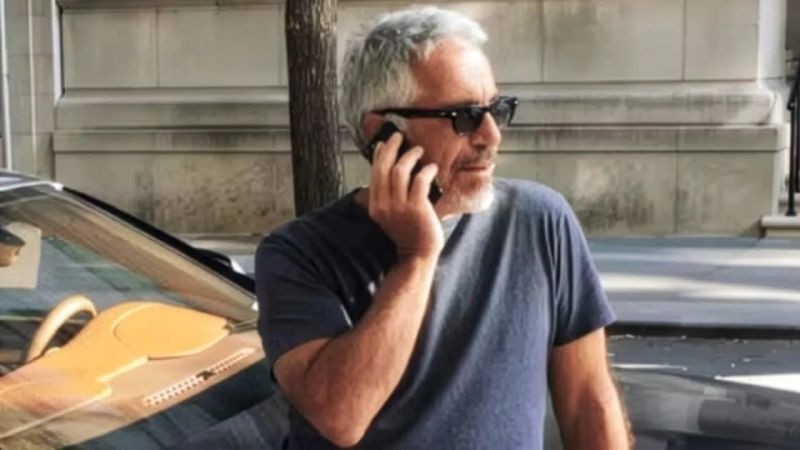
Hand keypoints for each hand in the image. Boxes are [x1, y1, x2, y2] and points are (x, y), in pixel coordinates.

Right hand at [368, 132, 443, 258]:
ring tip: (418, 150)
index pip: (374, 174)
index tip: (383, 144)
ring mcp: (400, 207)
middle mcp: (384, 205)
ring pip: (400, 170)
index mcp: (376, 206)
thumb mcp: (390, 215)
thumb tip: (391, 173)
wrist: (417, 255)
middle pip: (384, 167)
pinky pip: (420, 180)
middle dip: (391, 148)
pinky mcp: (417, 208)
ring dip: (410, 156)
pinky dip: (426, 170)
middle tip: (398, 137)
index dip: (379, 155)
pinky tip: (432, 168)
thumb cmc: (408, 234)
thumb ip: (388, 197)